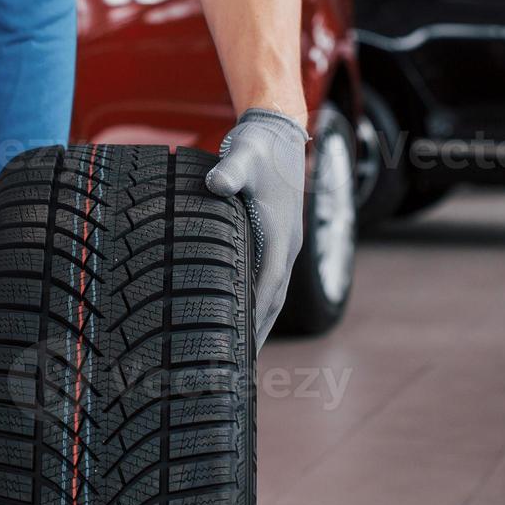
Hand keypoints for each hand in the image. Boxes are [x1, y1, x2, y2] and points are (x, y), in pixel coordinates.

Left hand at [206, 109, 309, 351]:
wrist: (277, 132)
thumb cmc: (257, 147)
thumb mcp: (242, 155)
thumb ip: (230, 171)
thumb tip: (218, 183)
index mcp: (280, 235)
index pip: (267, 287)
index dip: (254, 320)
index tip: (241, 349)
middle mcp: (286, 246)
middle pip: (272, 301)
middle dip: (257, 336)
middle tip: (237, 372)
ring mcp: (282, 245)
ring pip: (271, 294)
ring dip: (258, 324)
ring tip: (240, 357)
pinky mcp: (275, 240)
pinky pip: (267, 280)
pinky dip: (256, 304)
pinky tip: (239, 316)